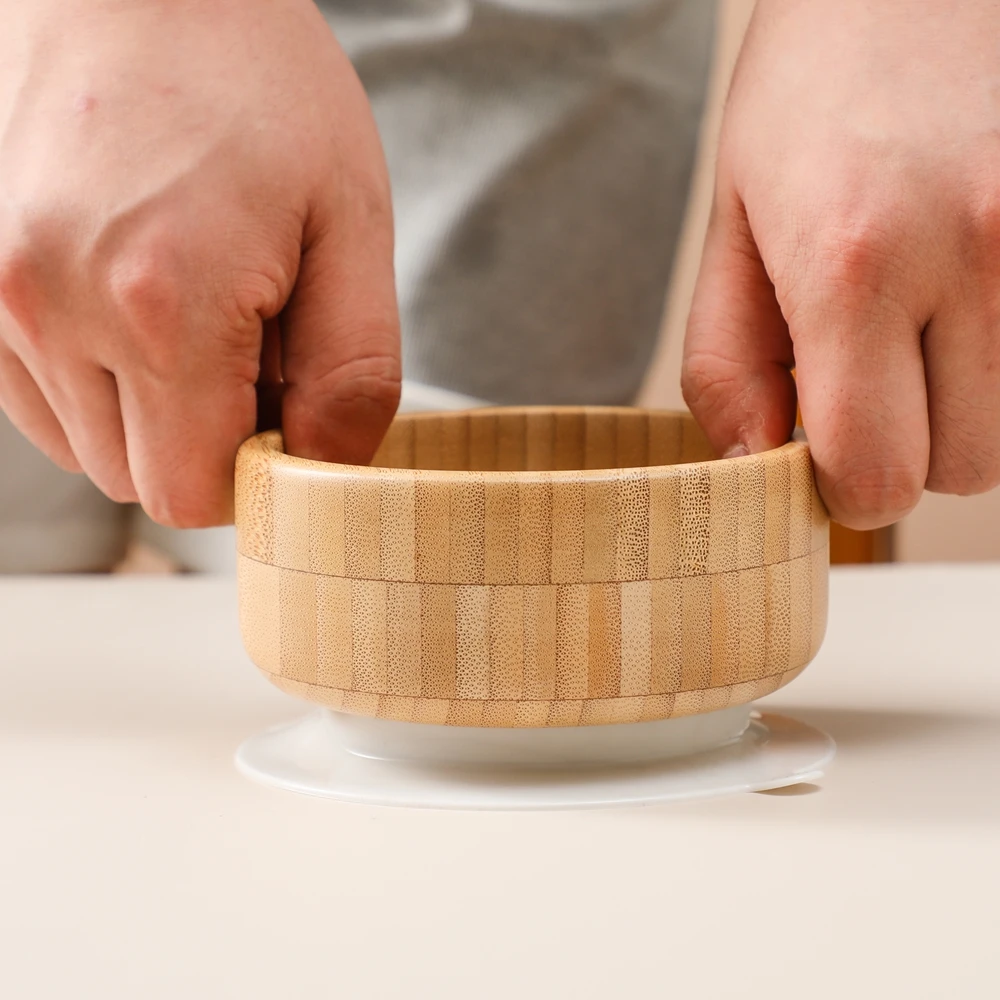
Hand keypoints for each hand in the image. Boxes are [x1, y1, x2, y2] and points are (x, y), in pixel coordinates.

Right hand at [0, 0, 398, 526]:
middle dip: (204, 441)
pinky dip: (95, 382)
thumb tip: (323, 471)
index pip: (191, 495)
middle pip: (136, 479)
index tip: (281, 404)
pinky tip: (133, 304)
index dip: (249, 472)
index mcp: (161, 307)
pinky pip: (37, 398)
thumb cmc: (257, 87)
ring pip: (84, 445)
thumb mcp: (349, 222)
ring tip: (189, 308)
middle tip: (247, 344)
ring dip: (149, 413)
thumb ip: (352, 370)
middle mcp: (50, 310)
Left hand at [683, 0, 999, 529]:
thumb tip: (758, 466)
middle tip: (877, 368)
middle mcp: (978, 252)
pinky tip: (974, 301)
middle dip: (908, 445)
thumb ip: (727, 364)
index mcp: (856, 264)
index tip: (828, 451)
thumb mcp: (734, 226)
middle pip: (960, 469)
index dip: (846, 488)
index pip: (876, 475)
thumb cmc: (811, 96)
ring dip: (968, 409)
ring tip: (928, 322)